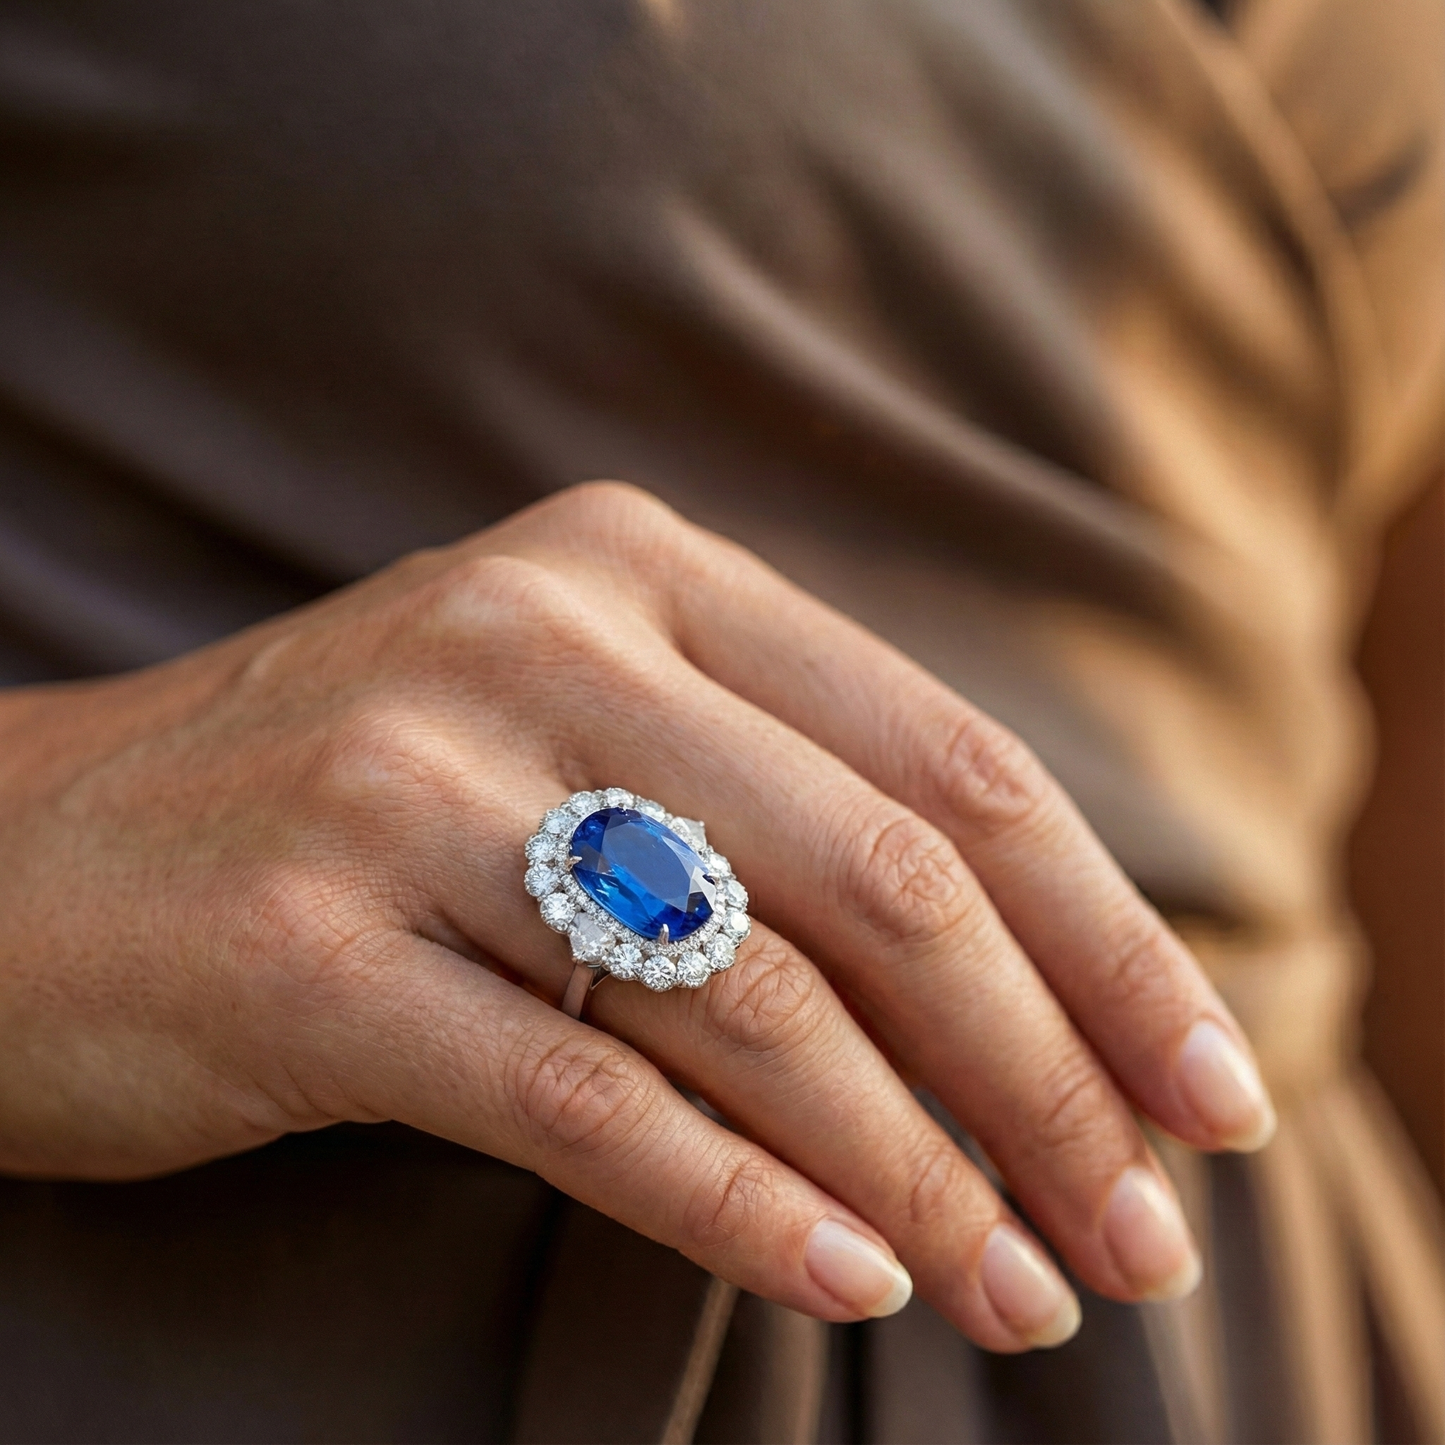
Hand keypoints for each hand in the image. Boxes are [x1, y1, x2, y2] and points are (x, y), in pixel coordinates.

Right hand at [0, 483, 1274, 1349]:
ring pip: (748, 995)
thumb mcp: (584, 751)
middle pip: (884, 878)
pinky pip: (578, 1091)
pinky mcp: (305, 945)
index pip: (948, 765)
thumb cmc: (353, 809)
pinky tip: (850, 1277)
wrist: (35, 851)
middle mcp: (538, 640)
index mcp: (639, 573)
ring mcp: (411, 783)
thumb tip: (1027, 998)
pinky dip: (737, 1199)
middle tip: (1140, 1235)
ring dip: (915, 1165)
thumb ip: (779, 819)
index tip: (1209, 1091)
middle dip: (1049, 1074)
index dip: (1107, 940)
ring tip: (1017, 1286)